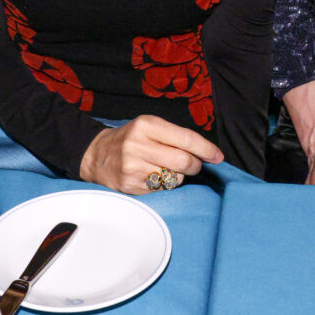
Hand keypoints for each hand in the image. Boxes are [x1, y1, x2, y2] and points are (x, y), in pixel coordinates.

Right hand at [79, 115, 222, 193]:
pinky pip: (162, 189)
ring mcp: (133, 168)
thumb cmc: (131, 138)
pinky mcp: (130, 187)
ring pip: (174, 178)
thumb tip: (208, 153)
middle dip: (196, 165)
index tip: (218, 156)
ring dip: (179, 176)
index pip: (186, 139)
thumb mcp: (149, 127)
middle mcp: (138, 145)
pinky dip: (165, 185)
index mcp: (146, 125)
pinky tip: (154, 177)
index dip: (206, 149)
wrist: (96, 155)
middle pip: (183, 161)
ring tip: (167, 168)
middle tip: (195, 165)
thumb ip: (175, 136)